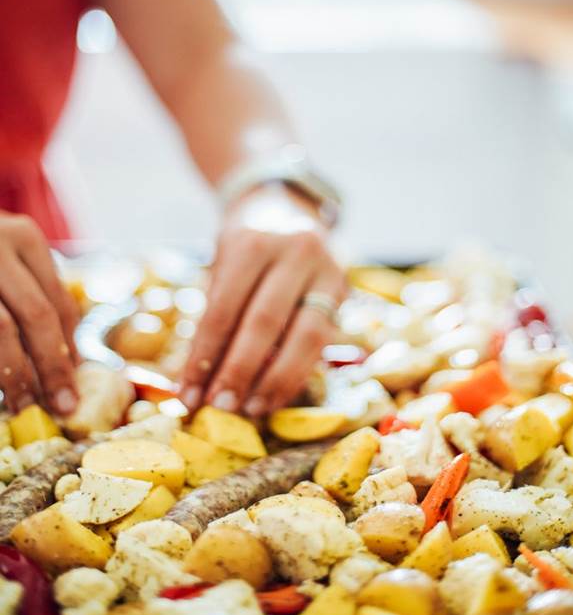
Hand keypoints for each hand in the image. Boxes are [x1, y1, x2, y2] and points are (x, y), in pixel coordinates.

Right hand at [0, 212, 78, 413]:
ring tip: (21, 403)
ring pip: (0, 329)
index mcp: (24, 237)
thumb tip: (66, 359)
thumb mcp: (8, 257)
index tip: (73, 382)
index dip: (68, 348)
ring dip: (13, 373)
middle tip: (60, 404)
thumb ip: (33, 295)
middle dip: (50, 366)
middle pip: (35, 315)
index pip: (57, 301)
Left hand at [180, 185, 345, 416]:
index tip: (188, 394)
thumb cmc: (246, 243)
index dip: (204, 357)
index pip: (223, 309)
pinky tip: (276, 395)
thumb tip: (193, 381)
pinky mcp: (343, 289)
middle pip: (265, 324)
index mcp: (252, 243)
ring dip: (275, 381)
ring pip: (305, 337)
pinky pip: (322, 340)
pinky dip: (297, 372)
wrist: (288, 205)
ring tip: (250, 410)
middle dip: (239, 372)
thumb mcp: (222, 263)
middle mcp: (295, 252)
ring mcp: (326, 270)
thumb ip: (214, 315)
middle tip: (219, 408)